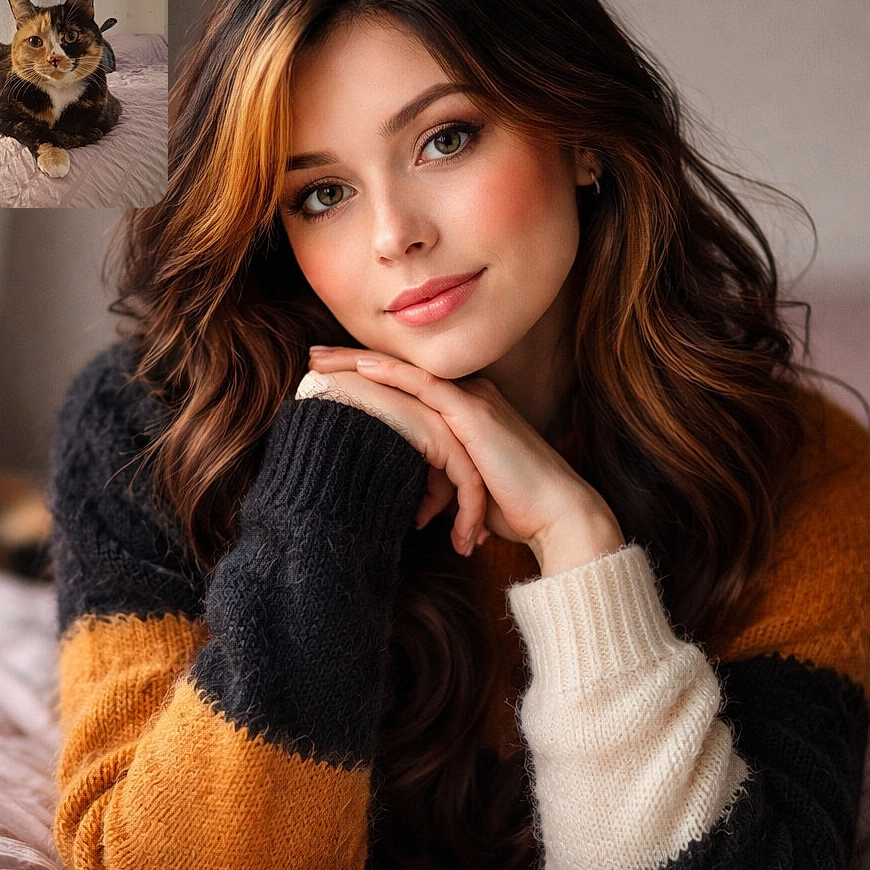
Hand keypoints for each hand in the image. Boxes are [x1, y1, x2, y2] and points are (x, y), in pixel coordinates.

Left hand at [307, 347, 624, 574]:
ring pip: (406, 372)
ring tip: (319, 359)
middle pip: (400, 371)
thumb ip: (441, 485)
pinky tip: (362, 367)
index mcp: (465, 412)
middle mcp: (468, 397)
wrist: (557, 514)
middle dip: (353, 362)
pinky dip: (393, 375)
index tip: (329, 375)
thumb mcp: (466, 490)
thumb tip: (418, 503)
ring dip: (359, 363)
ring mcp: (472, 402)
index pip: (408, 387)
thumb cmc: (516, 508)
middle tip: (312, 356)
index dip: (368, 377)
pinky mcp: (475, 416)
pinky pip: (426, 387)